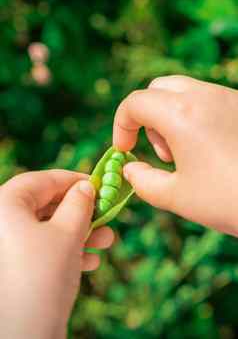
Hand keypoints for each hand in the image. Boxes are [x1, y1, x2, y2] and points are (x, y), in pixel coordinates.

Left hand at [0, 170, 113, 338]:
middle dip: (82, 212)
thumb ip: (80, 203)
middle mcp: (2, 223)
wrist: (22, 337)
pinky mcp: (16, 266)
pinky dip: (68, 250)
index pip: (43, 180)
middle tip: (107, 214)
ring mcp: (8, 246)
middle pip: (47, 205)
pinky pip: (44, 248)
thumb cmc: (43, 275)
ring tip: (107, 240)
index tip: (99, 182)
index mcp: (5, 205)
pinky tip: (90, 260)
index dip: (74, 179)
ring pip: (49, 228)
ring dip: (80, 233)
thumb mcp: (68, 232)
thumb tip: (86, 187)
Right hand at [113, 75, 237, 236]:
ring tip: (185, 155)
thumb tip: (129, 169)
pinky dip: (192, 118)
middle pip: (157, 89)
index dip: (121, 125)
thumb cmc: (229, 200)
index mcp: (181, 114)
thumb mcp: (176, 196)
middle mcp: (204, 96)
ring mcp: (227, 97)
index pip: (135, 102)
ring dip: (170, 118)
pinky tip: (207, 151)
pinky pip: (206, 100)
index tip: (125, 150)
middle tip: (161, 152)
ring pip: (183, 92)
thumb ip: (142, 181)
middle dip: (147, 117)